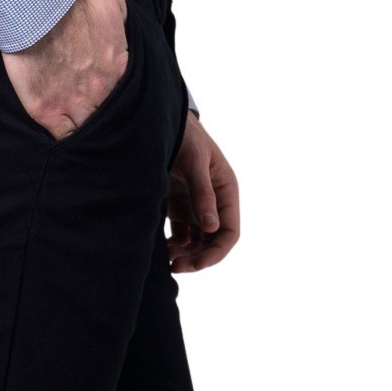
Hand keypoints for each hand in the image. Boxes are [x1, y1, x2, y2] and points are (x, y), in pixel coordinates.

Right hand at [2, 0, 127, 139]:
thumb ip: (120, 20)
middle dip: (104, 117)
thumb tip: (121, 26)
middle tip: (95, 114)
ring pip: (87, 130)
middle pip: (108, 117)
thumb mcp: (111, 0)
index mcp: (119, 68)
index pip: (126, 97)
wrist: (38, 2)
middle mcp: (101, 91)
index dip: (117, 101)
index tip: (108, 97)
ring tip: (81, 129)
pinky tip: (64, 134)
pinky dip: (65, 138)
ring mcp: (74, 103)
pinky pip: (62, 137)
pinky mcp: (46, 110)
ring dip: (86, 129)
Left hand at [167, 114, 239, 271]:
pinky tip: (161, 250)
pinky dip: (174, 245)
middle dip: (198, 258)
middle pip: (212, 242)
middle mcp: (215, 202)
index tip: (196, 265)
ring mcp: (197, 206)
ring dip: (185, 254)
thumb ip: (202, 194)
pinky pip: (181, 235)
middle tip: (176, 267)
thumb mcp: (194, 162)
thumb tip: (211, 228)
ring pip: (196, 242)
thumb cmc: (184, 137)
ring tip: (167, 260)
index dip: (215, 253)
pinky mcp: (180, 207)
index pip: (229, 233)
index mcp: (227, 191)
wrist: (162, 123)